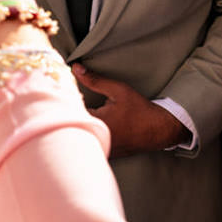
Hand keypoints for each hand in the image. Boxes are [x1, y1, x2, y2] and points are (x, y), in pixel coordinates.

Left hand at [71, 65, 186, 153]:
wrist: (158, 130)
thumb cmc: (140, 110)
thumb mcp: (118, 90)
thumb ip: (94, 80)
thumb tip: (75, 68)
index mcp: (96, 123)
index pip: (68, 111)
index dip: (64, 101)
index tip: (63, 92)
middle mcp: (96, 139)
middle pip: (71, 125)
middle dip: (69, 112)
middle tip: (70, 101)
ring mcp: (100, 148)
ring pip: (79, 135)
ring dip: (78, 124)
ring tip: (82, 112)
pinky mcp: (104, 153)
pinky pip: (89, 142)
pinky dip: (88, 133)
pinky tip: (92, 125)